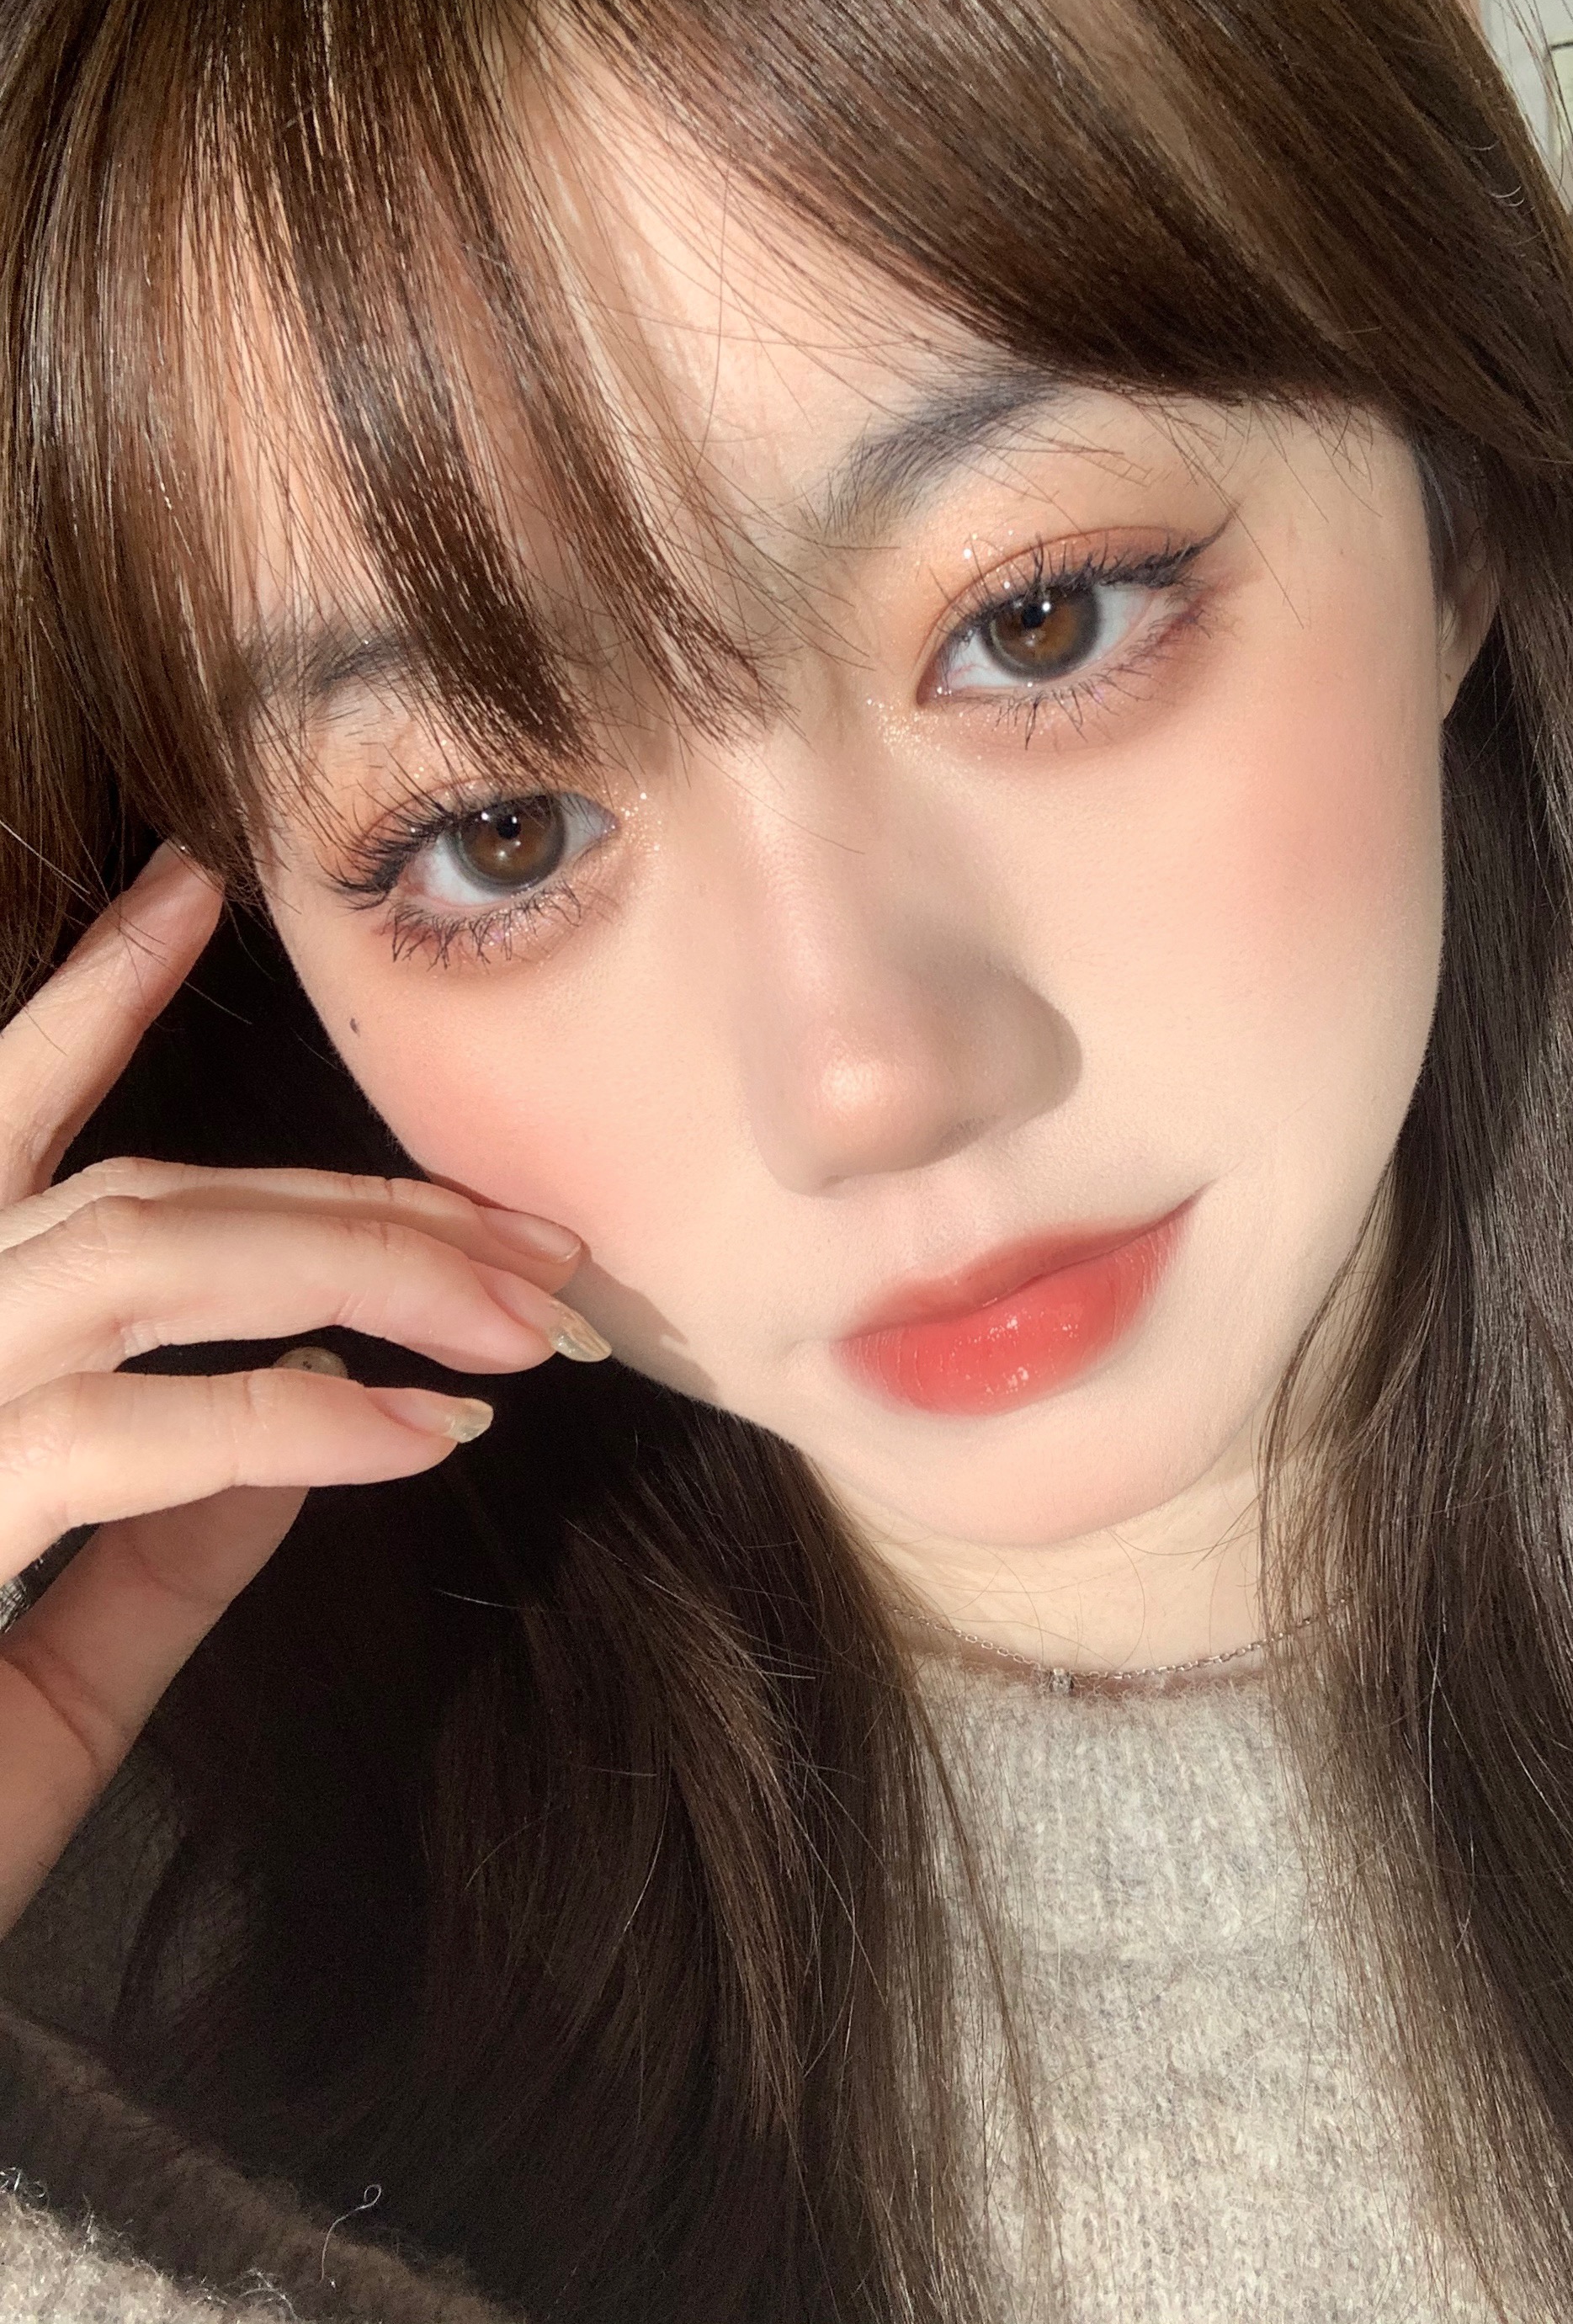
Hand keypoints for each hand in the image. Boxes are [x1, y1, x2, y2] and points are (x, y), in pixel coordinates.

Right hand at [0, 846, 597, 1936]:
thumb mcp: (48, 1669)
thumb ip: (167, 1538)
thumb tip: (317, 1415)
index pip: (10, 1136)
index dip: (90, 1003)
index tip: (188, 887)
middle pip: (142, 1202)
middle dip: (356, 1205)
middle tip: (537, 1243)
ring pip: (139, 1259)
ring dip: (357, 1267)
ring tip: (530, 1317)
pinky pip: (129, 1433)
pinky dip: (293, 1419)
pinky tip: (424, 1431)